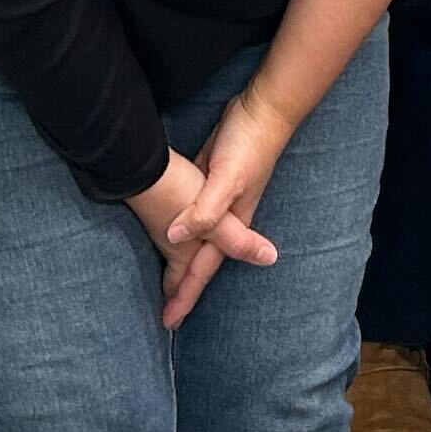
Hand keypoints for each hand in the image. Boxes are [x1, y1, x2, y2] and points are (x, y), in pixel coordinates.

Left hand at [127, 142, 278, 328]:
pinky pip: (194, 219)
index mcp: (230, 224)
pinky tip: (175, 234)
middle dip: (184, 288)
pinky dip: (185, 235)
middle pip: (200, 262)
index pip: (203, 269)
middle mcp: (225, 219)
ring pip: (197, 242)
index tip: (168, 322)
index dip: (185, 295)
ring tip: (168, 282)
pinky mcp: (210, 183)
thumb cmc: (248, 145)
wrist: (265, 109)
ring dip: (183, 263)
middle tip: (165, 314)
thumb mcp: (225, 180)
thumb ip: (203, 211)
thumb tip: (175, 238)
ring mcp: (218, 201)